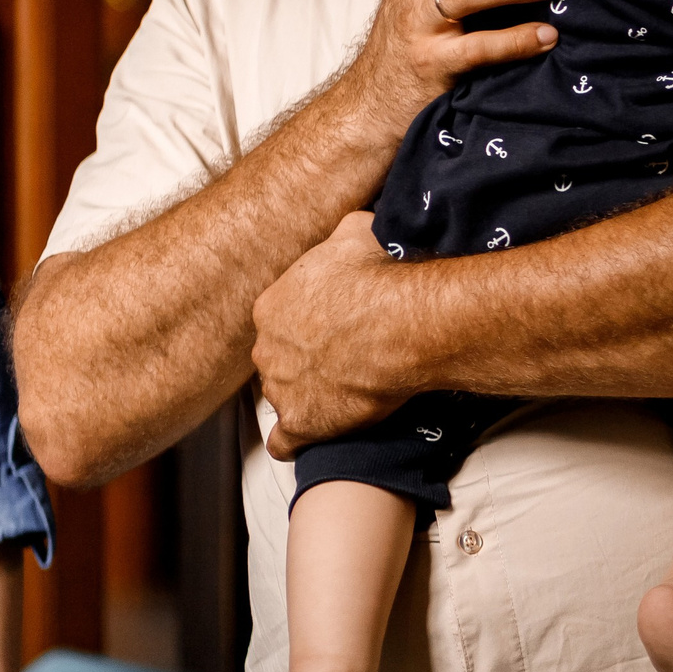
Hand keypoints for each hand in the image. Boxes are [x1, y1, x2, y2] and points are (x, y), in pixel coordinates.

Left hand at [252, 212, 415, 458]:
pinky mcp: (303, 423)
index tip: (338, 324)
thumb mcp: (357, 231)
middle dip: (307, 359)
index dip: (310, 323)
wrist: (404, 323)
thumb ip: (342, 235)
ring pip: (285, 396)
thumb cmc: (383, 276)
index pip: (280, 319)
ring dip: (310, 395)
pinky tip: (319, 432)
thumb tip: (352, 228)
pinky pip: (285, 443)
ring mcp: (282, 389)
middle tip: (347, 356)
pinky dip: (299, 440)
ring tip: (348, 391)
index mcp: (272, 305)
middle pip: (279, 358)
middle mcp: (268, 348)